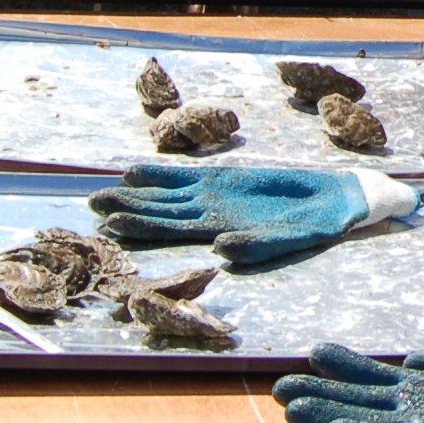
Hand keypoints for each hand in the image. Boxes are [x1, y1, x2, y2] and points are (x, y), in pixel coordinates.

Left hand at [88, 162, 418, 268]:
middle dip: (125, 208)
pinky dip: (161, 174)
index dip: (141, 226)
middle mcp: (210, 214)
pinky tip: (134, 171)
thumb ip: (254, 246)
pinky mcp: (226, 178)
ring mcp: (215, 195)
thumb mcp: (286, 241)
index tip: (109, 225)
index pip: (172, 230)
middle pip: (159, 212)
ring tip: (99, 195)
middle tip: (89, 205)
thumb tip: (219, 251)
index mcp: (221, 230)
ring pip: (166, 196)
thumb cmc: (313, 226)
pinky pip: (187, 175)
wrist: (334, 201)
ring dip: (133, 196)